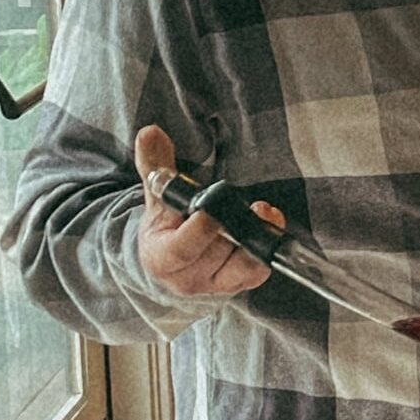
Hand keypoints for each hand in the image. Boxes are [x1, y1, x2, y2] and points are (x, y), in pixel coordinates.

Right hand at [133, 125, 284, 296]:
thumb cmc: (166, 225)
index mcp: (162, 258)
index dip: (201, 229)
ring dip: (254, 234)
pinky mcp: (238, 285)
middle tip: (244, 204)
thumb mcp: (159, 197)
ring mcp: (215, 286)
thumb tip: (150, 133)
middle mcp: (188, 278)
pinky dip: (266, 246)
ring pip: (241, 262)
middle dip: (233, 225)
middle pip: (218, 251)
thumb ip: (156, 166)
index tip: (213, 209)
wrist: (172, 260)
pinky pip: (257, 271)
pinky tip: (268, 222)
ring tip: (258, 211)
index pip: (183, 248)